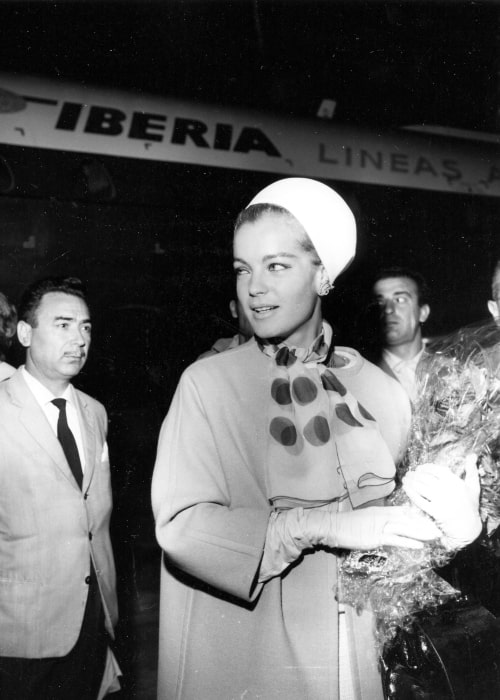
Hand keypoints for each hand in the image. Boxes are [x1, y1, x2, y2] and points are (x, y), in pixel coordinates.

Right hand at [301, 504, 440, 550]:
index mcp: (381, 510)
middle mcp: (383, 516)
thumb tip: (389, 524)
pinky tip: (420, 546)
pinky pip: (396, 540)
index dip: (418, 515)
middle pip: (408, 519)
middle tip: (439, 527)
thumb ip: (378, 520)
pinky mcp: (377, 537)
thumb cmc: (348, 524)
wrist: (334, 526)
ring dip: (421, 532)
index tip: (430, 519)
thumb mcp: (366, 518)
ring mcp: (380, 526)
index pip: (404, 511)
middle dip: (424, 524)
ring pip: (406, 528)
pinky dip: (409, 542)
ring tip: (435, 536)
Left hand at [402, 454, 481, 549]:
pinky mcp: (434, 511)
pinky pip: (419, 499)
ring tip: (405, 479)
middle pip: (425, 478)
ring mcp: (440, 500)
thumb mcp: (474, 486)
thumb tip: (472, 454)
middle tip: (409, 474)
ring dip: (410, 481)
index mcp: (455, 481)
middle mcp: (447, 489)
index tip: (419, 468)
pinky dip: (410, 492)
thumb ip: (472, 470)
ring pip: (420, 487)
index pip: (436, 470)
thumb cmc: (470, 506)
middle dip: (415, 474)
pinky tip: (405, 488)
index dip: (425, 468)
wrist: (468, 528)